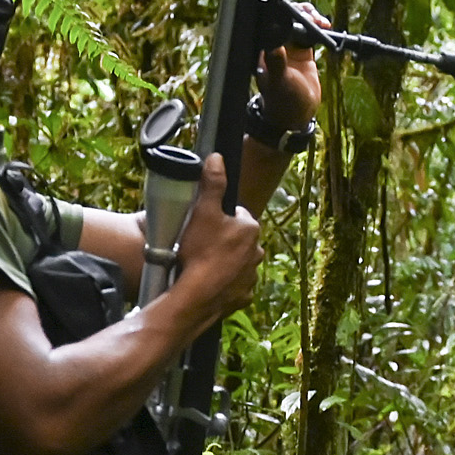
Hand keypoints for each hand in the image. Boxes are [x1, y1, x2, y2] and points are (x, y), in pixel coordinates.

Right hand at [173, 151, 262, 319]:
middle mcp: (257, 252)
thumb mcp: (203, 211)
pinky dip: (225, 284)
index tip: (205, 222)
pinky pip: (235, 285)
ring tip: (203, 264)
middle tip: (201, 243)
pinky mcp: (244, 297)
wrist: (197, 296)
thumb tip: (217, 157)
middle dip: (224, 240)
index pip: (238, 215)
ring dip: (225, 262)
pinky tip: (209, 282)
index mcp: (251, 229)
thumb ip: (213, 183)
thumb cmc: (200, 251)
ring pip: (238, 263)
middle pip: (239, 240)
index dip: (220, 216)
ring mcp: (251, 277)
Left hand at [257, 5, 324, 132]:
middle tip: (315, 19)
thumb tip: (274, 44)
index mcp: (265, 48)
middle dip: (302, 13)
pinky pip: (309, 32)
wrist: (297, 114)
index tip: (301, 17)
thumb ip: (276, 64)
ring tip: (322, 22)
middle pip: (287, 17)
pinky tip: (325, 28)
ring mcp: (289, 46)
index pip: (273, 21)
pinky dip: (317, 27)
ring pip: (299, 22)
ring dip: (311, 18)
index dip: (287, 14)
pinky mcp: (301, 50)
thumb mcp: (279, 82)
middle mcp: (275, 43)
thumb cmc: (282, 101)